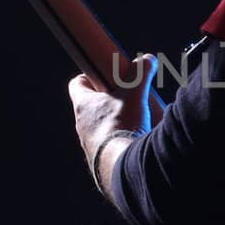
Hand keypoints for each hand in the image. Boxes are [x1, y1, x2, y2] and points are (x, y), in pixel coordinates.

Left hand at [69, 53, 159, 170]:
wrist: (123, 164)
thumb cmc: (123, 125)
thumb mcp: (135, 93)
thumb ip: (141, 74)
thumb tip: (147, 60)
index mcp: (84, 104)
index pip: (77, 84)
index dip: (89, 77)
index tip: (103, 76)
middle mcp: (82, 125)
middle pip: (91, 106)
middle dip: (109, 101)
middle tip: (127, 98)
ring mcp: (89, 144)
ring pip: (100, 128)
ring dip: (115, 123)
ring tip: (136, 122)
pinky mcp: (100, 160)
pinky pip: (108, 146)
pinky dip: (119, 141)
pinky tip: (135, 141)